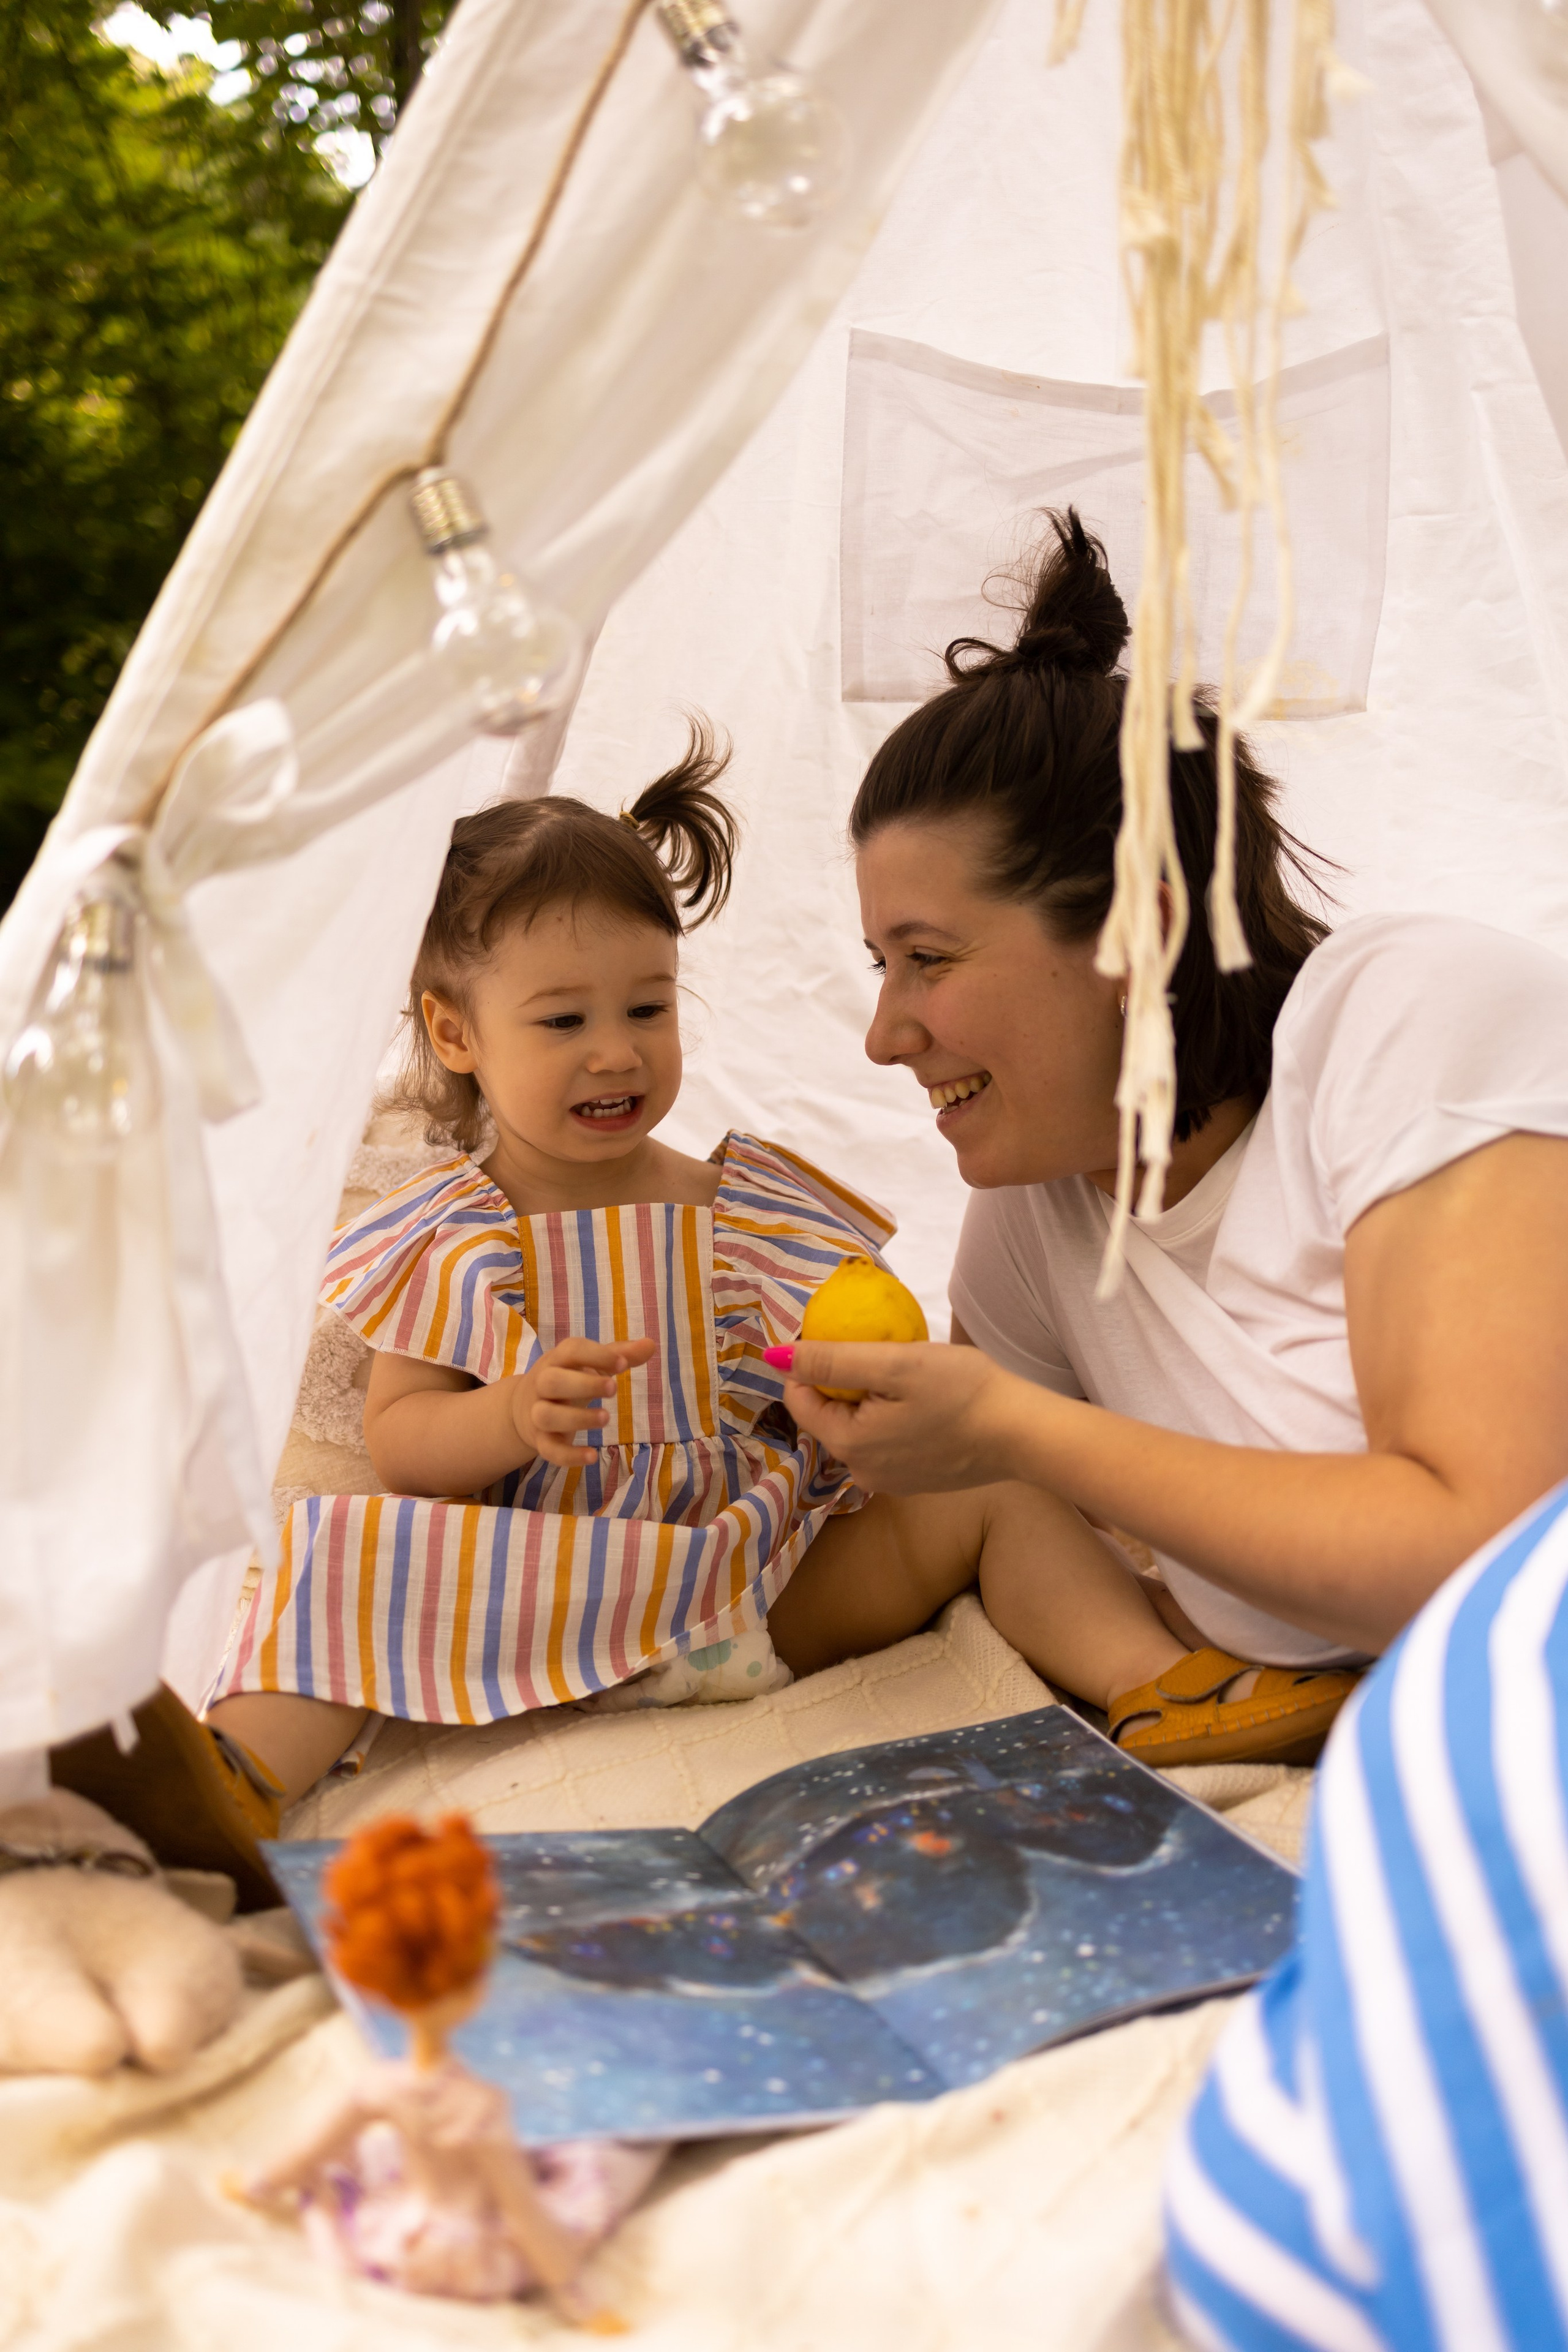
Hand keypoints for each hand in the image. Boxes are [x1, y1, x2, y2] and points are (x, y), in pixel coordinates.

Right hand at [510, 1336, 656, 1468]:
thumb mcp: (589, 1364)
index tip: (623, 1363)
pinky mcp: (540, 1441)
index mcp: (557, 1360)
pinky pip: (549, 1450)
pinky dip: (569, 1456)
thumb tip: (651, 1344)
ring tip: (606, 1418)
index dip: (596, 1355)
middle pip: (552, 1381)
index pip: (571, 1351)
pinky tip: (593, 1457)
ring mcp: (537, 1414)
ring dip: (577, 1418)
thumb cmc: (567, 1378)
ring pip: (547, 1416)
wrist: (522, 1408)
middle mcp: (542, 1384)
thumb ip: (619, 1354)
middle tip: (614, 1388)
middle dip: (583, 1384)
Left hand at [781, 1340, 1034, 1493]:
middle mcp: (861, 1472)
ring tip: (902, 1373)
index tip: (842, 1335)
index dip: (811, 1361)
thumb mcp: (893, 1363)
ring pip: (859, 1428)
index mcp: (848, 1444)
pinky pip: (887, 1442)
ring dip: (868, 1399)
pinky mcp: (916, 1481)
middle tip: (881, 1351)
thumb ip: (832, 1359)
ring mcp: (890, 1481)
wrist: (1023, 1434)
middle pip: (829, 1414)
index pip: (800, 1398)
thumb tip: (776, 1354)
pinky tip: (921, 1400)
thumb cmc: (961, 1391)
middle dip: (841, 1381)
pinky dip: (892, 1418)